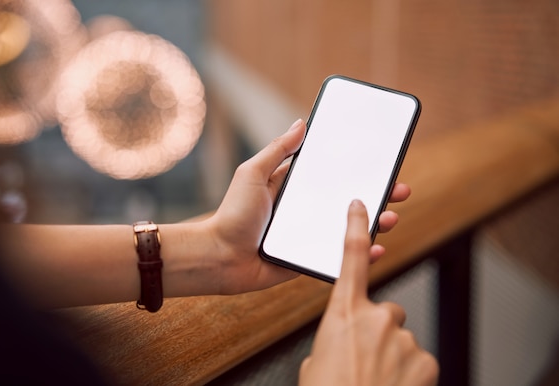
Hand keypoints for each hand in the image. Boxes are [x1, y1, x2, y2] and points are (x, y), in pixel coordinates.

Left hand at [204, 119, 410, 294]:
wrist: (219, 257)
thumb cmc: (232, 214)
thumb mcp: (252, 173)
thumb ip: (278, 150)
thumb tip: (302, 122)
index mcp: (295, 188)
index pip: (333, 175)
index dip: (358, 169)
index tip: (383, 161)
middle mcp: (307, 210)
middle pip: (349, 201)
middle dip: (378, 194)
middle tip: (400, 189)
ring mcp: (310, 235)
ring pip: (350, 228)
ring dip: (376, 222)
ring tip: (390, 217)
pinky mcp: (309, 259)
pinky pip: (339, 256)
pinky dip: (360, 252)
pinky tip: (376, 247)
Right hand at [299, 200, 438, 385]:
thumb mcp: (315, 363)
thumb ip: (333, 340)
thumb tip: (345, 341)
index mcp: (342, 314)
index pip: (351, 258)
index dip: (356, 227)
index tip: (360, 207)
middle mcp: (376, 318)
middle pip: (383, 309)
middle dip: (376, 330)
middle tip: (362, 359)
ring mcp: (403, 337)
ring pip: (399, 337)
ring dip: (390, 354)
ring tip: (375, 378)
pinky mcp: (426, 357)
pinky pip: (416, 356)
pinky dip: (407, 370)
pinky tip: (393, 385)